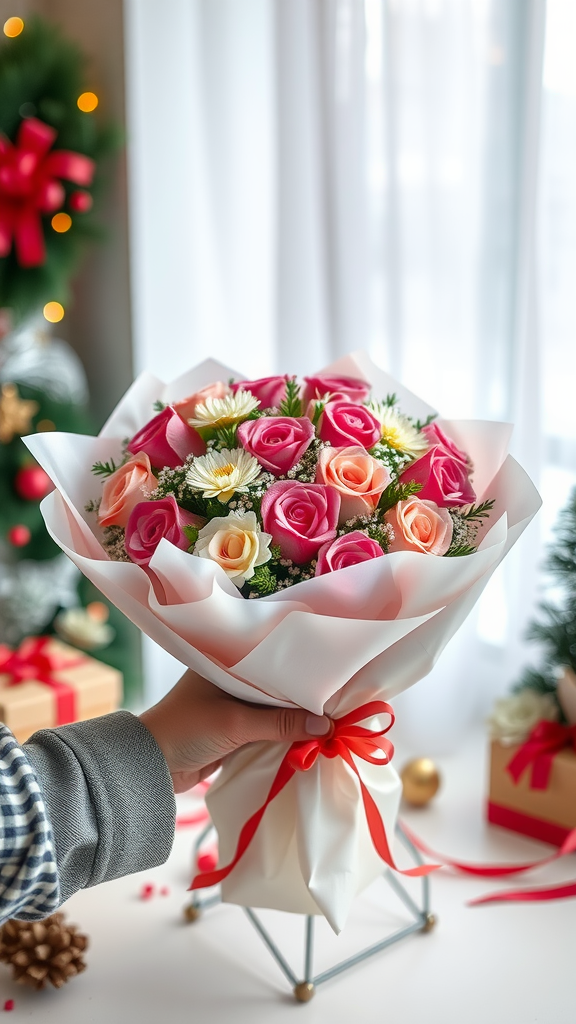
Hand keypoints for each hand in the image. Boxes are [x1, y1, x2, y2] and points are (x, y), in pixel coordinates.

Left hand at [139, 669, 330, 792]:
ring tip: (331, 716)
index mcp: (226, 661)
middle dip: (302, 694)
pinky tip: (307, 735)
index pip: (272, 657)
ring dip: (294, 716)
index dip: (300, 665)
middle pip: (276, 684)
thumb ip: (280, 723)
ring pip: (273, 707)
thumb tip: (327, 726)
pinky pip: (266, 727)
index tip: (332, 672)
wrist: (149, 767)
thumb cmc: (185, 730)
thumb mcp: (236, 723)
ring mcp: (232, 705)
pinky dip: (283, 732)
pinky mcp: (234, 730)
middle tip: (339, 697)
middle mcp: (231, 678)